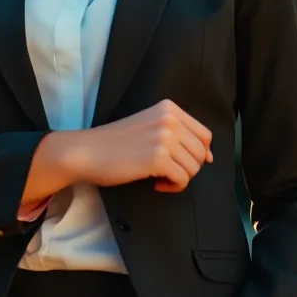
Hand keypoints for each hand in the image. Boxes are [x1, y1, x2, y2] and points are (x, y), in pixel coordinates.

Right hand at [63, 99, 212, 192]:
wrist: (87, 152)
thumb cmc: (116, 143)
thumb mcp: (150, 126)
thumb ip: (178, 135)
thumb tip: (210, 156)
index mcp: (169, 108)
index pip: (204, 135)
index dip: (201, 153)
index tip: (185, 163)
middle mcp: (169, 119)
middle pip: (201, 154)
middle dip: (187, 168)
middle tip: (166, 173)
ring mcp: (164, 137)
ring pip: (194, 168)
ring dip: (179, 179)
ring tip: (158, 178)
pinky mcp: (158, 158)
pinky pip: (182, 179)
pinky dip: (172, 187)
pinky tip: (155, 184)